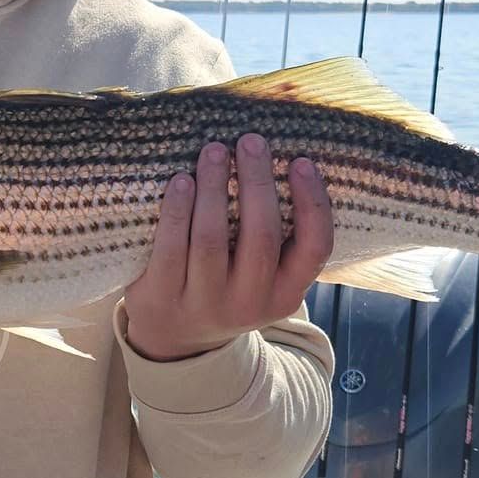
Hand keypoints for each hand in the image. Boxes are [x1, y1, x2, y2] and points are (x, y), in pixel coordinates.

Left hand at [122, 134, 333, 362]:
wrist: (174, 336)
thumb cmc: (227, 285)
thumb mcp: (262, 277)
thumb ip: (276, 235)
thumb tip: (276, 157)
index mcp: (285, 293)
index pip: (314, 248)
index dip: (312, 203)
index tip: (300, 161)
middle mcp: (249, 303)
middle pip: (260, 237)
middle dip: (256, 183)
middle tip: (250, 141)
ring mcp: (205, 304)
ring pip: (212, 241)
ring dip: (214, 188)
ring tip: (214, 150)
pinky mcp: (163, 298)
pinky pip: (171, 249)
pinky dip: (178, 210)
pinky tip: (181, 181)